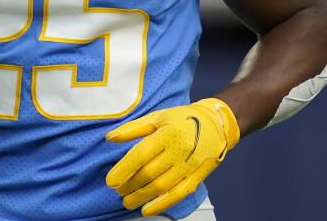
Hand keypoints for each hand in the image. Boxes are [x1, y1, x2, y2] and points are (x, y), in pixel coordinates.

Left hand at [105, 98, 240, 216]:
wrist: (216, 124)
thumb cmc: (183, 119)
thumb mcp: (157, 117)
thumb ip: (132, 129)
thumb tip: (109, 138)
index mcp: (168, 133)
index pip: (141, 155)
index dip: (123, 170)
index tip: (110, 180)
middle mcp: (180, 150)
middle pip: (149, 173)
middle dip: (129, 185)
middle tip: (117, 190)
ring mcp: (190, 165)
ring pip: (162, 187)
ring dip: (141, 197)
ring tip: (127, 200)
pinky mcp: (198, 176)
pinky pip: (178, 194)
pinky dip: (162, 204)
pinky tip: (147, 209)